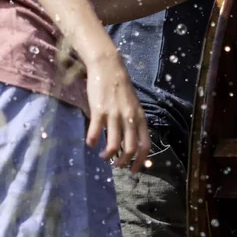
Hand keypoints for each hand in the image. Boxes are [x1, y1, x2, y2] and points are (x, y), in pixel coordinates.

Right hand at [85, 47, 150, 170]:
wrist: (108, 66)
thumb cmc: (121, 86)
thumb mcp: (134, 105)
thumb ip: (134, 121)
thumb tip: (133, 140)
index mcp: (140, 117)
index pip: (145, 145)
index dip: (140, 161)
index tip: (133, 170)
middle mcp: (129, 118)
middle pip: (131, 148)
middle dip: (124, 163)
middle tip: (116, 166)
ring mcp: (114, 114)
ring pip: (115, 144)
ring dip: (109, 155)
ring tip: (104, 156)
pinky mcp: (99, 110)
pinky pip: (96, 132)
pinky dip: (93, 141)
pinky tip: (90, 143)